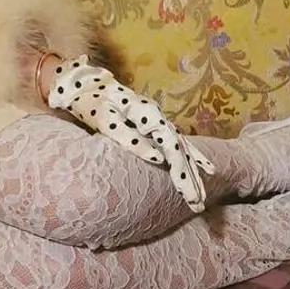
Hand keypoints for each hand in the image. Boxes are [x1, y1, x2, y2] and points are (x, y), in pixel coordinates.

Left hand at [47, 55, 215, 212]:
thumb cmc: (92, 102)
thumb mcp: (106, 122)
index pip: (172, 147)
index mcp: (149, 115)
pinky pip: (177, 143)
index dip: (181, 171)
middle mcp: (158, 117)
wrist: (84, 84)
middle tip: (198, 204)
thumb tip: (159, 160)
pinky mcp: (152, 124)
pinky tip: (205, 168)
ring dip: (193, 172)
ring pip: (182, 148)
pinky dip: (192, 156)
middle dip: (190, 178)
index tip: (188, 194)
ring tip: (202, 196)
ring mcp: (157, 120)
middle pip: (181, 150)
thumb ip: (132, 141)